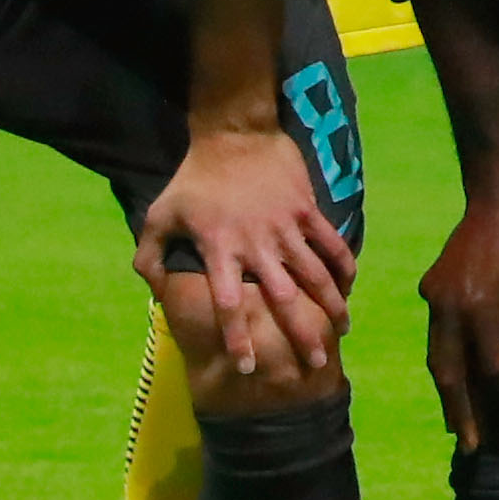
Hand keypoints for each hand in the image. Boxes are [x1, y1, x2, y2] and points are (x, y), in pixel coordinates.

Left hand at [137, 126, 353, 381]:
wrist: (235, 133)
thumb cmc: (193, 177)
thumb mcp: (159, 215)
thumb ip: (149, 255)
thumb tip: (150, 288)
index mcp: (220, 250)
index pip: (229, 305)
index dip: (238, 338)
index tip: (247, 367)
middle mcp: (257, 245)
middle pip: (284, 299)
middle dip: (301, 334)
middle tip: (313, 364)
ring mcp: (286, 227)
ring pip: (316, 274)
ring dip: (332, 305)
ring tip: (343, 330)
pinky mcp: (307, 210)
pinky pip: (331, 243)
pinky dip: (343, 265)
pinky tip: (349, 286)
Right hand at [416, 181, 498, 449]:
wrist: (498, 196)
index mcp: (479, 306)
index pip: (493, 365)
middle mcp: (448, 307)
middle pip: (449, 371)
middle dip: (460, 411)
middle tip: (470, 446)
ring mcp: (434, 297)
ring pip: (435, 355)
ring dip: (447, 390)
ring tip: (457, 423)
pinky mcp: (431, 287)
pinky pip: (436, 333)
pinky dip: (445, 360)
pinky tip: (454, 380)